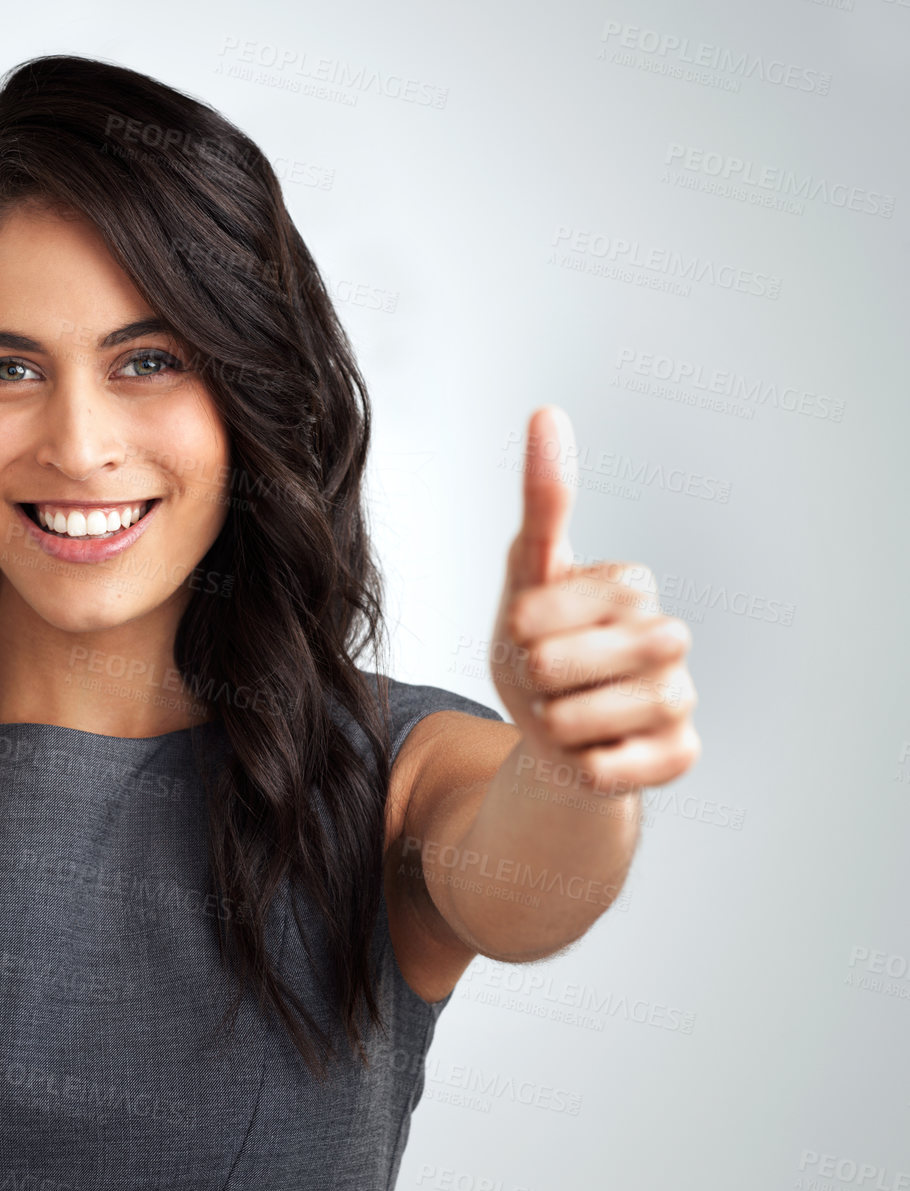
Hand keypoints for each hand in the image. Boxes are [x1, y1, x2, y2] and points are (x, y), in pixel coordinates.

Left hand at [489, 407, 700, 796]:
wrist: (548, 742)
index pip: (582, 594)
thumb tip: (547, 410)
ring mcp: (679, 697)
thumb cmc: (535, 650)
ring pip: (601, 714)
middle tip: (540, 679)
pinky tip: (584, 752)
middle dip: (539, 673)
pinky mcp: (680, 754)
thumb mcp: (525, 577)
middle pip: (583, 657)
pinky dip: (586, 764)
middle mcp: (667, 638)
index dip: (533, 620)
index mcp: (632, 589)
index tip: (521, 629)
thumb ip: (543, 503)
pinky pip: (621, 767)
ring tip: (559, 714)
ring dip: (557, 720)